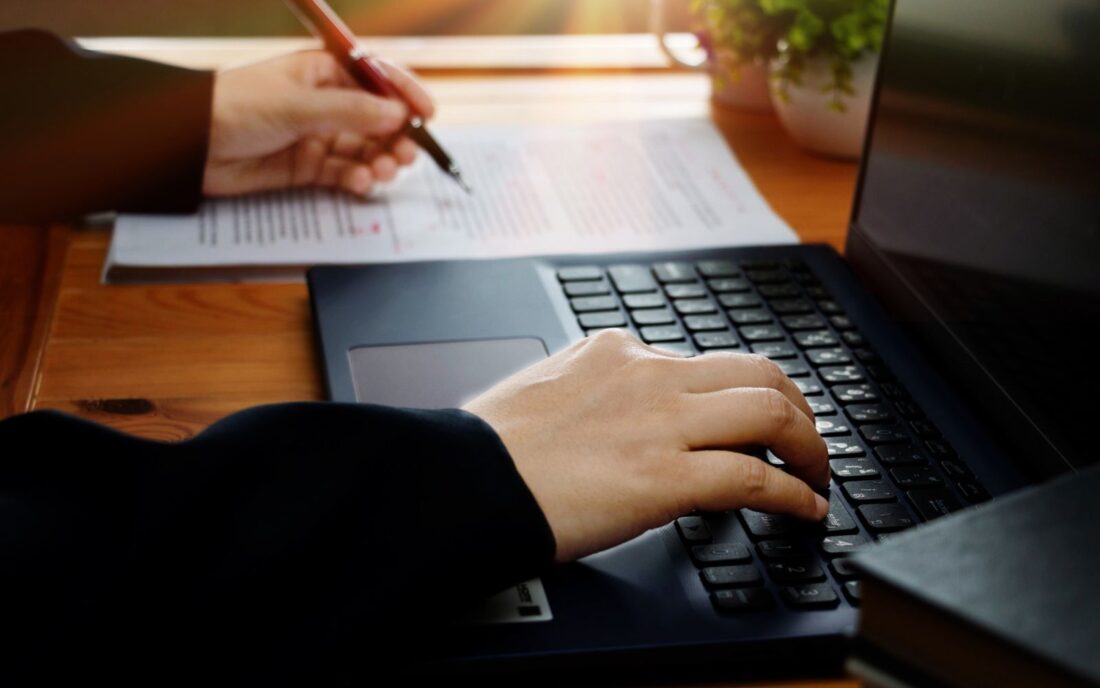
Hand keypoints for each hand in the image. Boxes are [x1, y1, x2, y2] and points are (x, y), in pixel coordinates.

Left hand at [203, 50, 433, 197]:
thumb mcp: (297, 105)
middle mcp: (325, 102)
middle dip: (396, 136)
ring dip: (380, 160)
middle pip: (377, 118)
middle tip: (406, 154)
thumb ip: (350, 112)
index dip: (404, 94)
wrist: (189, 145)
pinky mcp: (307, 166)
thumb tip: (397, 115)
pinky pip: (344, 172)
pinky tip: (359, 182)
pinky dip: (357, 179)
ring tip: (383, 171)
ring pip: (364, 148)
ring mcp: (317, 135)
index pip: (376, 78)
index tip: (427, 114)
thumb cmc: (234, 107)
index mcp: (323, 71)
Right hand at [464, 330, 829, 563]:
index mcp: (618, 350)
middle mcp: (649, 375)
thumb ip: (590, 381)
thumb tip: (610, 395)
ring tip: (818, 471)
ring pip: (772, 412)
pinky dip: (794, 495)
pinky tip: (806, 509)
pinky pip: (755, 479)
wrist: (465, 480)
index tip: (750, 416)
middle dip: (796, 404)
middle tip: (804, 436)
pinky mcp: (666, 477)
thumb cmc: (490, 444)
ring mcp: (662, 423)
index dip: (738, 392)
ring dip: (810, 444)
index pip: (702, 361)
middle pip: (758, 372)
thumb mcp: (545, 384)